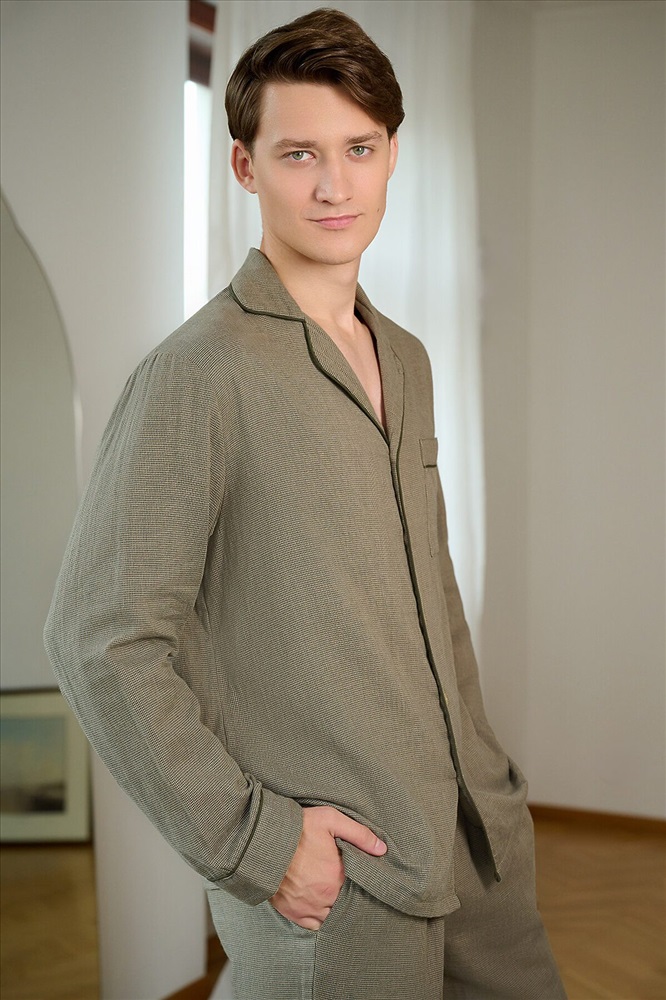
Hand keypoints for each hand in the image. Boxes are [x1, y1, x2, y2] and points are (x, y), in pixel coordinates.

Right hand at [269, 805, 386, 929]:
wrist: (262, 841)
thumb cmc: (297, 829)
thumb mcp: (331, 820)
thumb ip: (359, 834)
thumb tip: (382, 849)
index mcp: (337, 877)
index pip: (358, 888)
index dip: (359, 882)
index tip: (356, 875)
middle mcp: (325, 897)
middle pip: (344, 904)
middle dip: (346, 896)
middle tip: (343, 884)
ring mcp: (308, 907)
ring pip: (330, 917)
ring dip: (333, 909)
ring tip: (332, 896)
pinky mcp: (292, 912)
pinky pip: (313, 925)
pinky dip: (318, 919)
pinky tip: (319, 907)